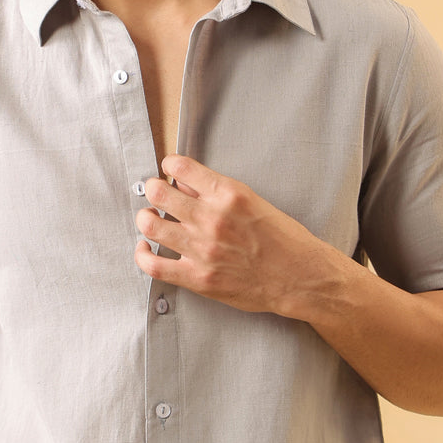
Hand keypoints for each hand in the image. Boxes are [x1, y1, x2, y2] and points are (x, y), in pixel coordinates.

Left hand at [132, 154, 330, 315]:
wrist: (299, 277)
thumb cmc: (284, 240)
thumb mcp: (255, 201)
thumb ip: (218, 192)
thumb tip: (185, 182)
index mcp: (229, 194)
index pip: (181, 167)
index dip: (168, 165)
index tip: (167, 169)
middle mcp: (212, 219)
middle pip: (159, 193)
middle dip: (152, 189)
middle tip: (155, 193)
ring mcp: (203, 250)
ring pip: (151, 225)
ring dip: (145, 218)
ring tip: (149, 218)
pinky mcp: (198, 277)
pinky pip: (154, 265)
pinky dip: (142, 254)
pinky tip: (145, 248)